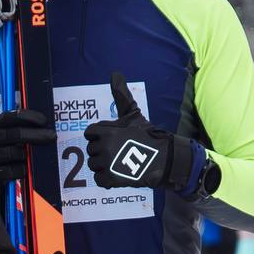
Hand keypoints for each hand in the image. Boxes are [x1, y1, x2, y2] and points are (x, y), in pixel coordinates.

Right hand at [0, 109, 55, 184]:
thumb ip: (12, 127)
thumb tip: (42, 125)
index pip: (11, 117)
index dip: (28, 117)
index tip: (44, 120)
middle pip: (17, 135)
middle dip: (37, 135)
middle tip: (52, 136)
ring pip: (17, 154)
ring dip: (26, 155)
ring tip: (25, 156)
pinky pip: (14, 171)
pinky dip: (21, 169)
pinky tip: (21, 168)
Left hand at [84, 73, 194, 190]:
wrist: (163, 158)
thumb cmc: (147, 134)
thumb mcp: (132, 113)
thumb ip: (121, 95)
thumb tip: (115, 73)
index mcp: (106, 130)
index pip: (89, 133)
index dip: (99, 136)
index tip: (112, 138)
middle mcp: (104, 146)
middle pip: (91, 150)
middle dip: (102, 151)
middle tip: (118, 151)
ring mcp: (107, 164)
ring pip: (93, 165)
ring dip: (103, 166)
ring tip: (119, 163)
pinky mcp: (111, 179)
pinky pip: (98, 180)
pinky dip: (106, 180)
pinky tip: (118, 174)